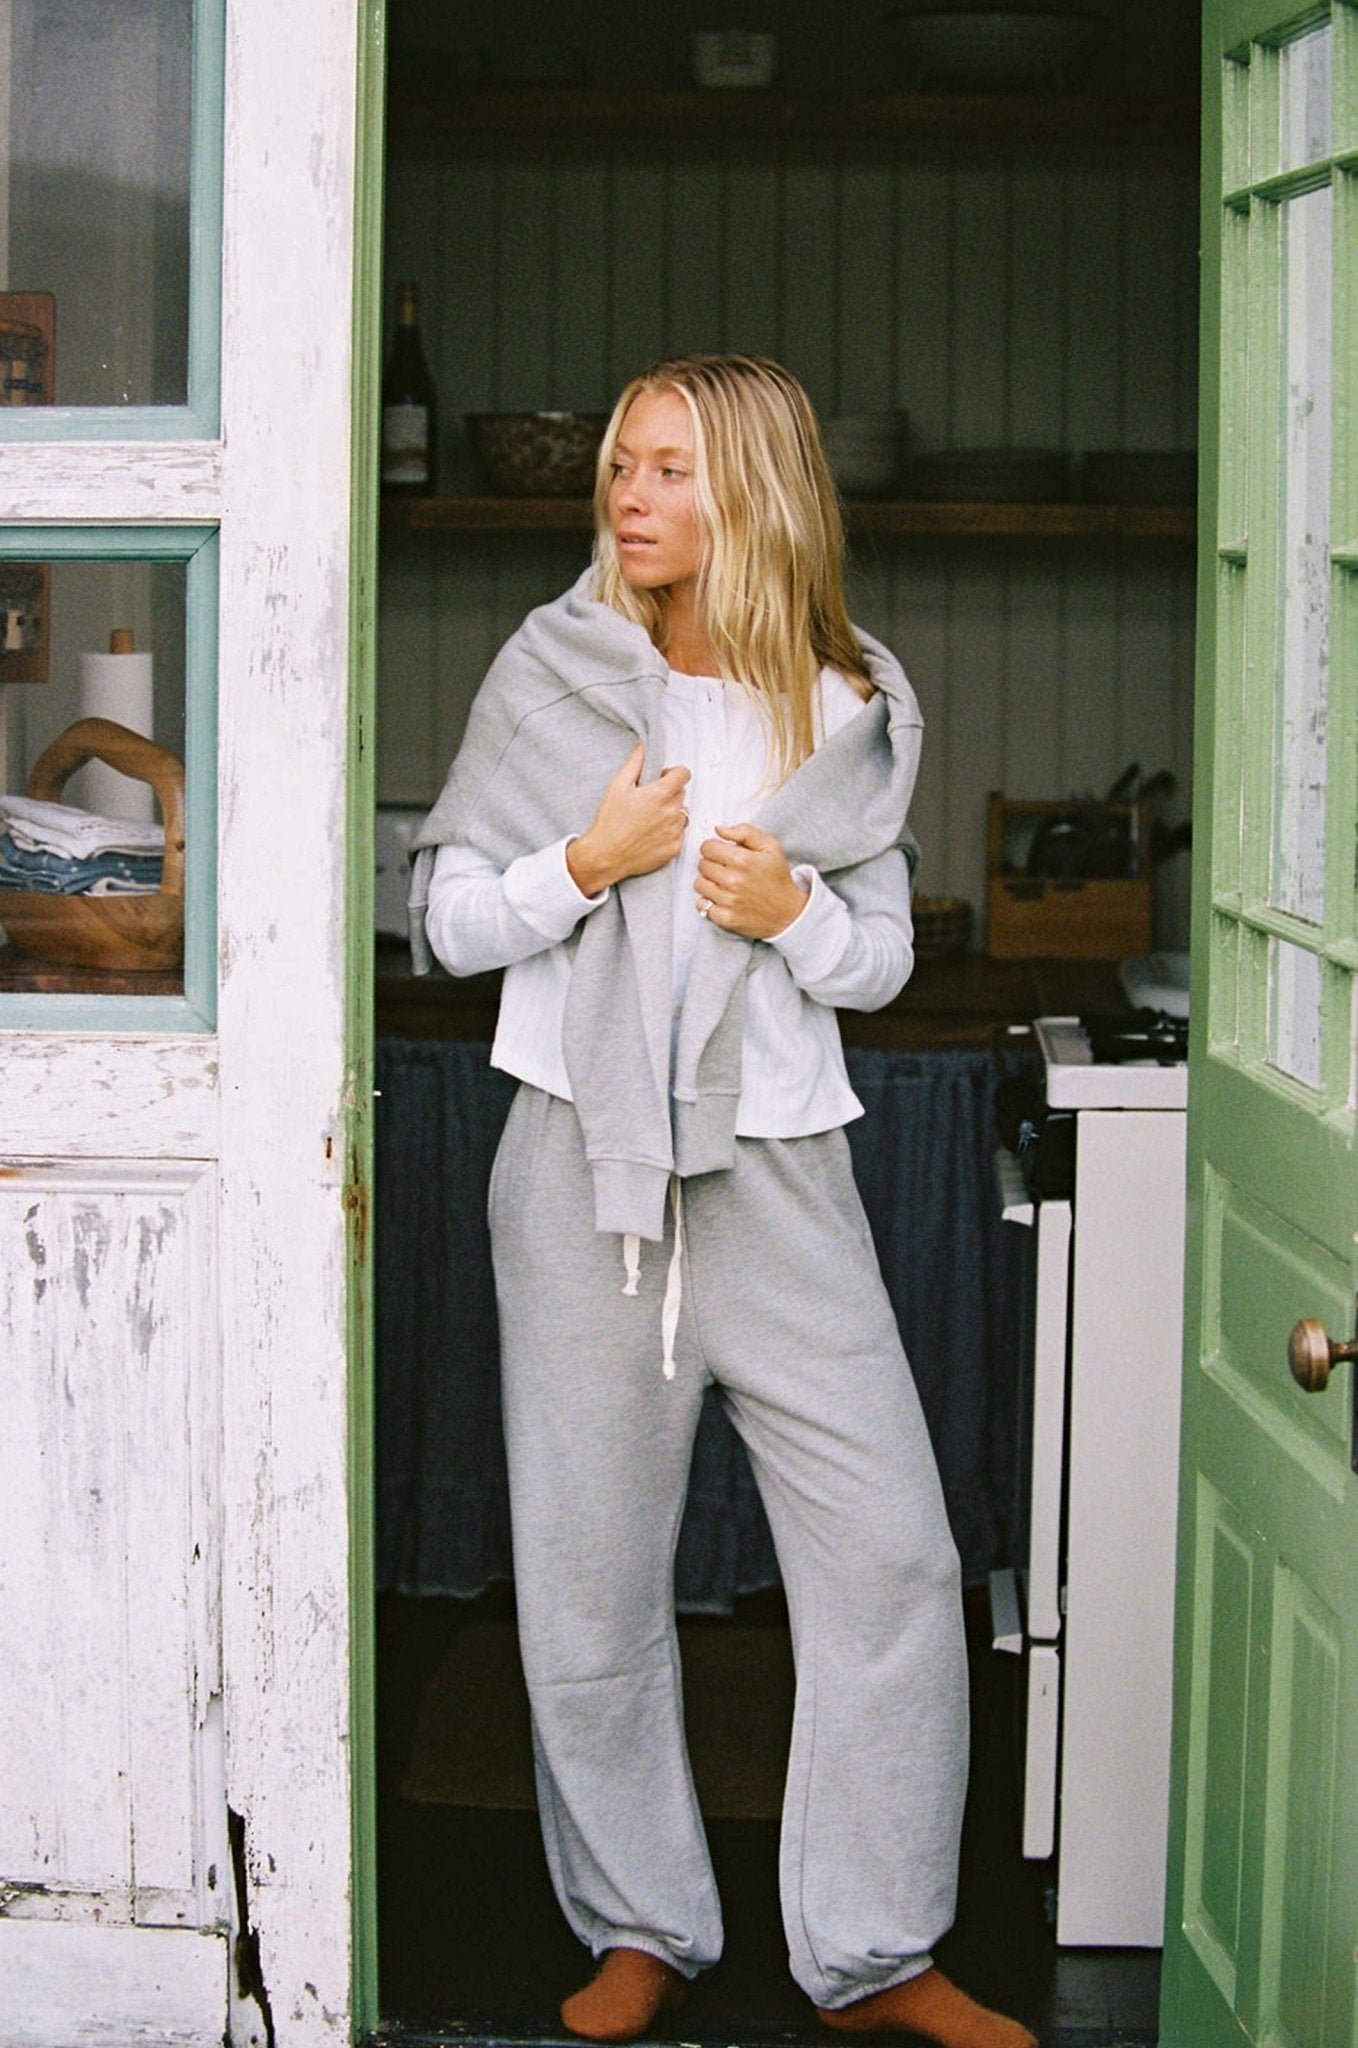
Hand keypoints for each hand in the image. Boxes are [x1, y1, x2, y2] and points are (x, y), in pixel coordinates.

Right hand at [566, 742, 691, 894]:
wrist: (606, 855)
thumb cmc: (609, 821)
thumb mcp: (617, 786)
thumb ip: (635, 763)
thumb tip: (643, 746)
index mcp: (659, 794)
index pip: (684, 774)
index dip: (673, 774)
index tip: (661, 779)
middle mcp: (671, 812)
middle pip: (682, 793)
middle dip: (669, 793)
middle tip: (648, 802)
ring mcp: (675, 831)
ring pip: (682, 814)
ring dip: (671, 813)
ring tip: (649, 820)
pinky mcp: (674, 848)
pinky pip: (680, 834)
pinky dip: (669, 832)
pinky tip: (651, 835)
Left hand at [695, 823, 808, 938]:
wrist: (788, 912)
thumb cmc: (777, 877)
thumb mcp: (770, 846)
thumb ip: (745, 832)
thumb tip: (718, 829)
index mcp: (743, 860)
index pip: (707, 847)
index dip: (714, 847)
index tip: (723, 853)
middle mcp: (733, 881)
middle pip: (701, 865)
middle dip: (712, 864)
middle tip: (726, 869)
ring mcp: (728, 901)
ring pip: (699, 884)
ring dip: (708, 882)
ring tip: (724, 884)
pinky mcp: (725, 918)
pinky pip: (701, 905)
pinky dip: (708, 901)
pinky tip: (722, 898)